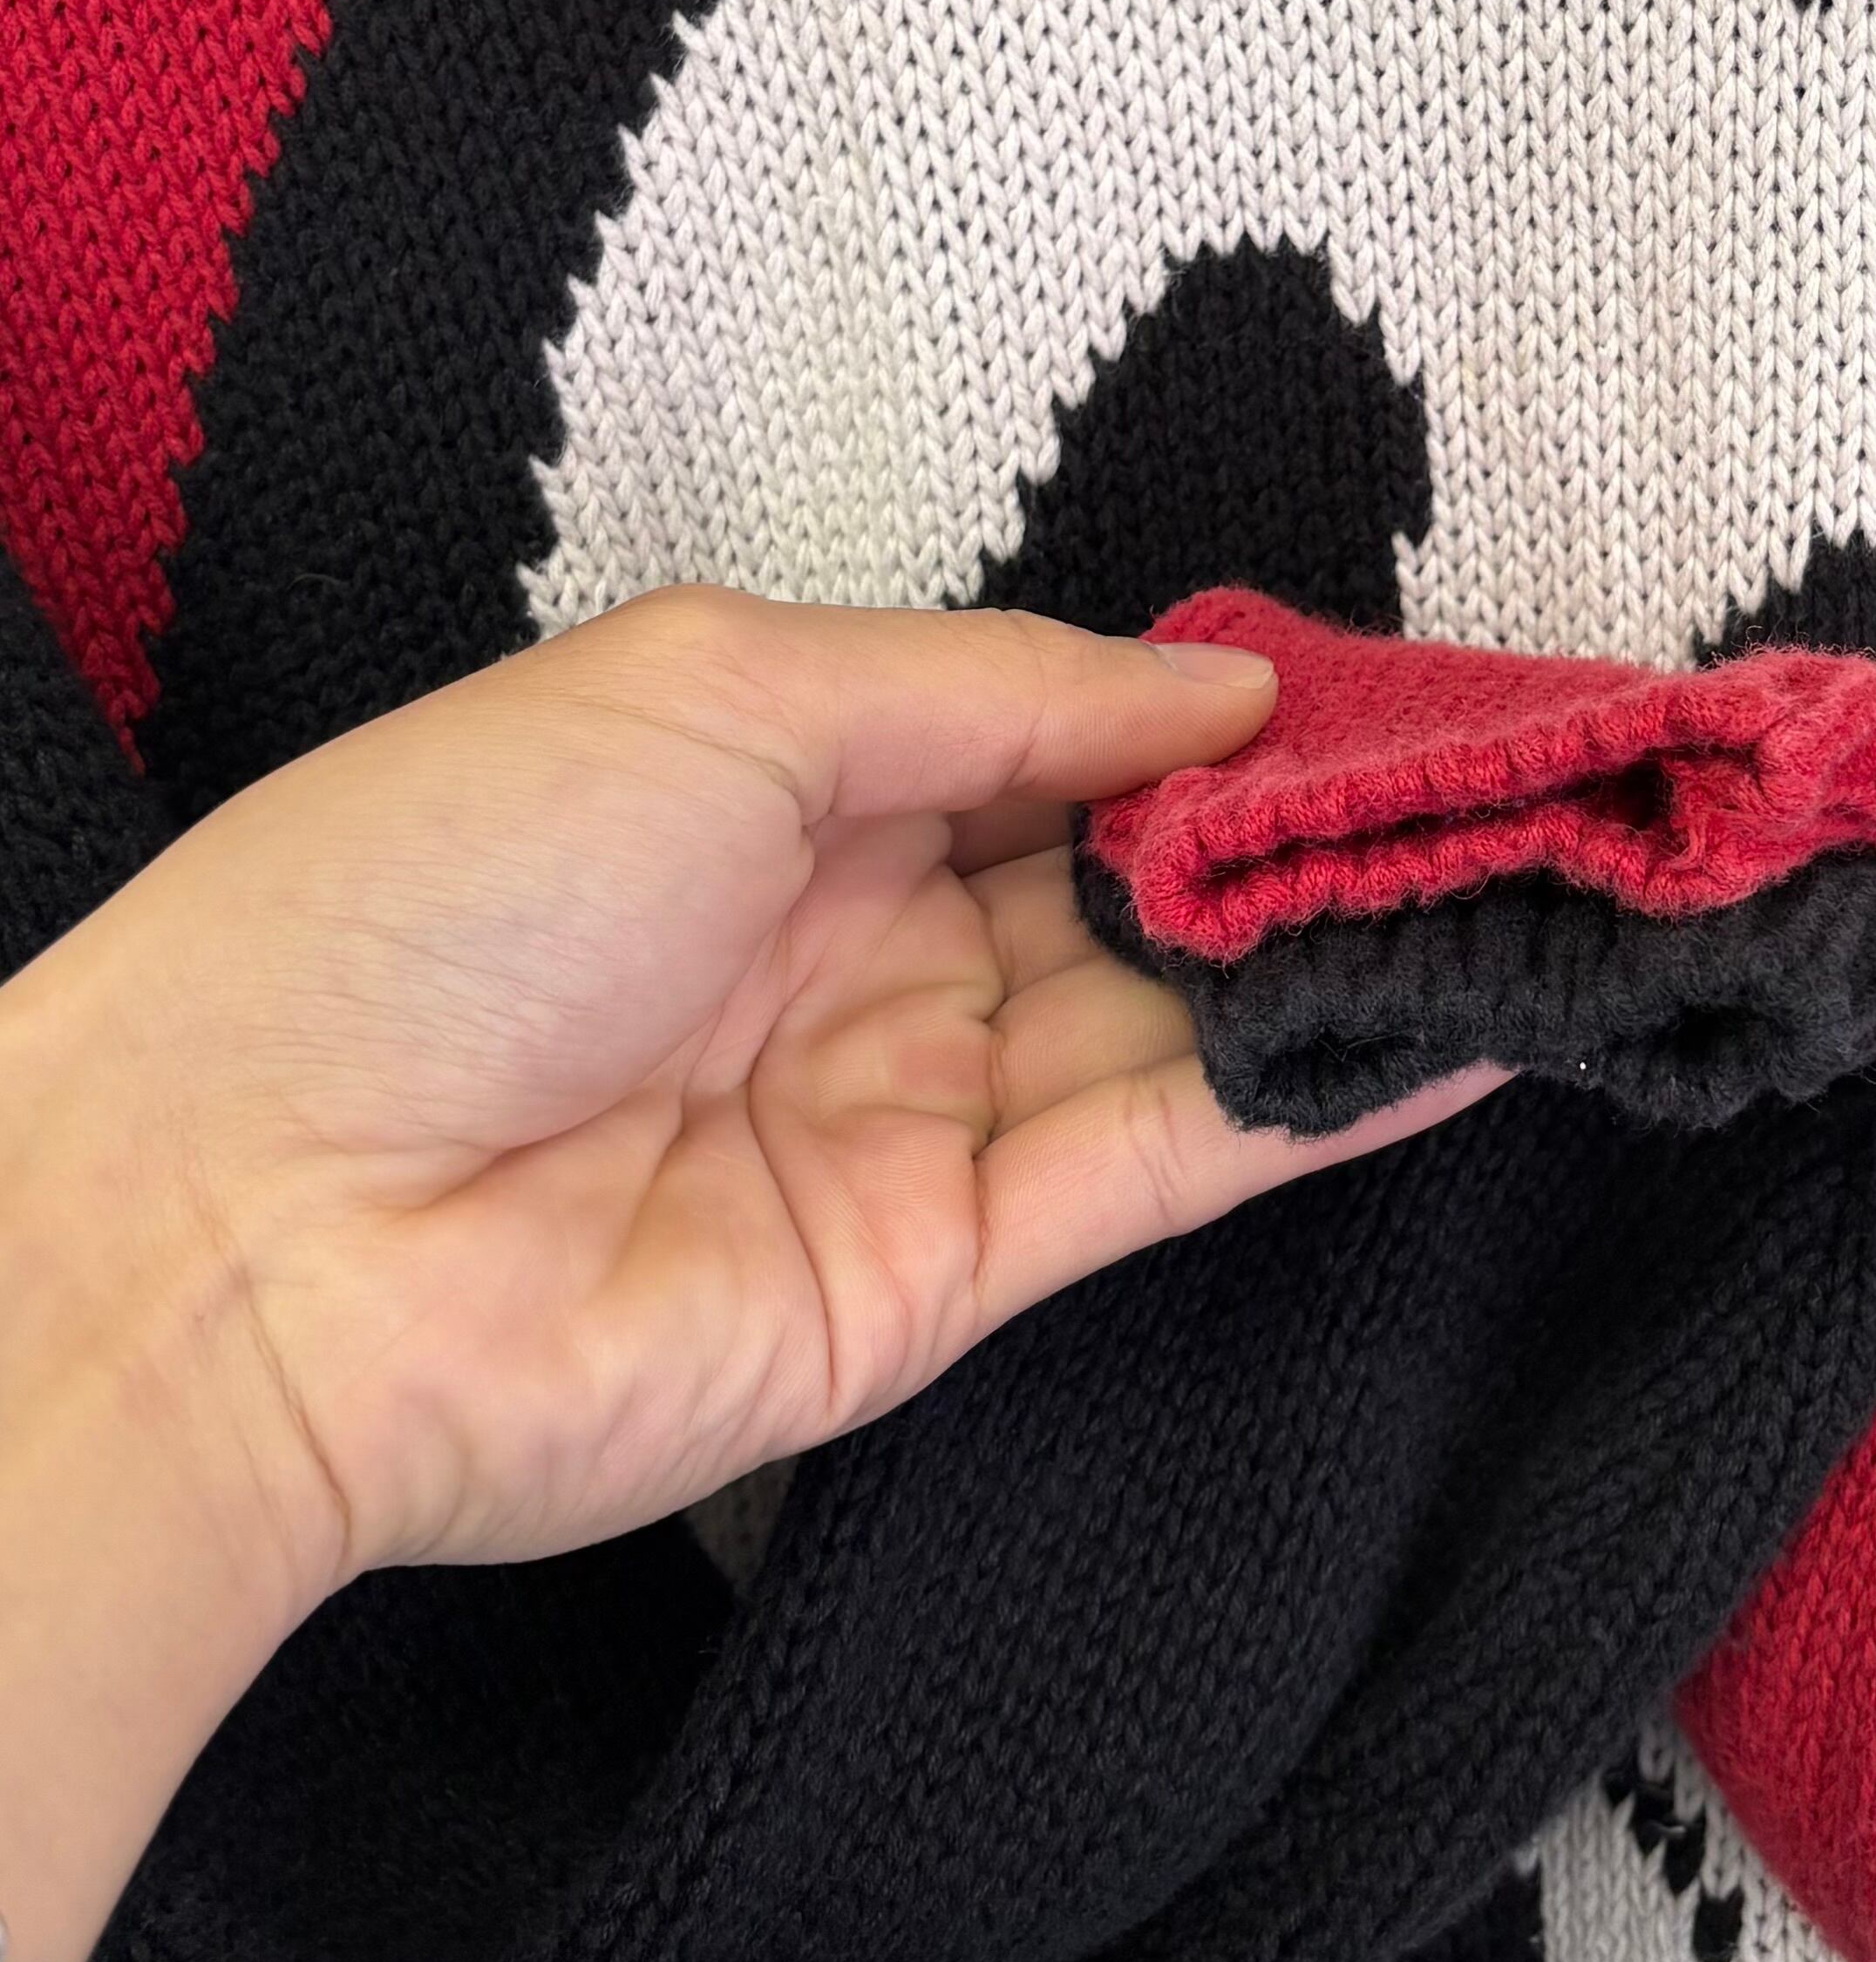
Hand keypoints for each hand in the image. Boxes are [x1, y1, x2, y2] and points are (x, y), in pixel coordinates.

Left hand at [0, 589, 1491, 1961]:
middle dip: (1306, 836)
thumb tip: (1217, 690)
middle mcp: (866, 956)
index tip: (1381, 686)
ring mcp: (911, 1119)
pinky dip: (1310, 1103)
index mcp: (786, 796)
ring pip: (1174, 1027)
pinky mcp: (947, 1275)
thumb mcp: (713, 692)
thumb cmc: (437, 896)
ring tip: (1538, 884)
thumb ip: (994, 689)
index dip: (1212, 717)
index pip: (1057, 745)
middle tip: (1504, 780)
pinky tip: (1458, 1027)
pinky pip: (1160, 1167)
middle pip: (1133, 890)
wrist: (249, 1227)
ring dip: (1344, 958)